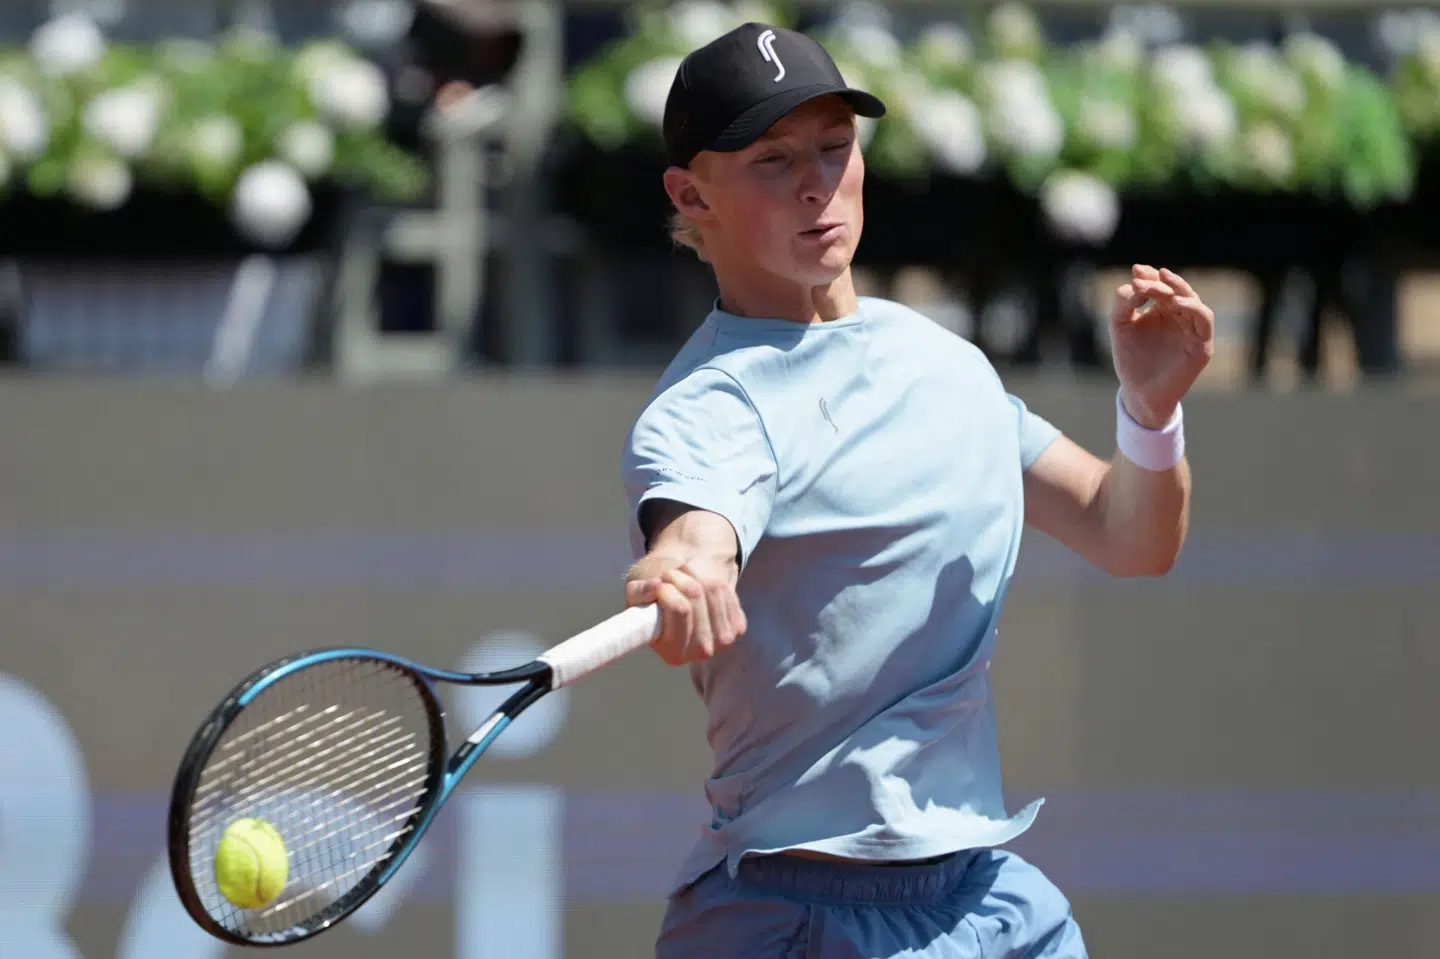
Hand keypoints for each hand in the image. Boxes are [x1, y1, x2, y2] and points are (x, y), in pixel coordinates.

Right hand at [625, 563, 745, 664]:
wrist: (682, 607)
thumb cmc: (654, 607)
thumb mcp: (637, 600)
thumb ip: (639, 593)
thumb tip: (656, 586)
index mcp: (673, 653)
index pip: (679, 608)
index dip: (668, 589)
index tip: (659, 584)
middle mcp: (701, 652)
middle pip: (696, 594)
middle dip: (680, 578)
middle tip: (669, 577)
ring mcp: (723, 641)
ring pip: (712, 588)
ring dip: (694, 575)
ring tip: (682, 579)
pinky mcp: (738, 628)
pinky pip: (726, 590)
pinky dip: (711, 580)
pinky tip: (700, 587)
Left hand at [1110, 265, 1214, 428]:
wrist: (1139, 392)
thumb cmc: (1131, 360)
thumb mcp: (1120, 326)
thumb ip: (1122, 303)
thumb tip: (1133, 285)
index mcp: (1162, 310)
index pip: (1161, 286)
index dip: (1150, 276)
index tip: (1135, 271)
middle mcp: (1180, 316)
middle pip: (1176, 289)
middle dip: (1160, 282)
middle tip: (1141, 279)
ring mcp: (1192, 329)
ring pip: (1192, 300)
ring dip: (1177, 289)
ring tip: (1159, 285)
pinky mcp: (1201, 344)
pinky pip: (1205, 319)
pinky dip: (1194, 307)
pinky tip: (1176, 302)